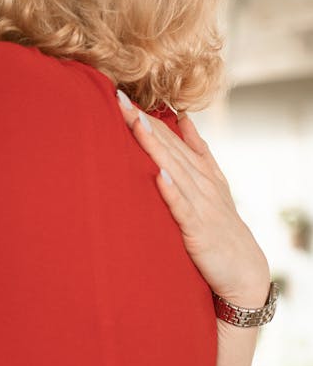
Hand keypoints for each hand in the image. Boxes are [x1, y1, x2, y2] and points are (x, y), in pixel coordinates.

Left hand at [117, 95, 269, 306]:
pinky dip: (172, 191)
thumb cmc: (221, 226)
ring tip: (135, 124)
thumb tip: (183, 117)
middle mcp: (201, 182)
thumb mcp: (213, 182)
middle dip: (144, 124)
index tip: (122, 95)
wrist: (244, 270)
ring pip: (174, 169)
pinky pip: (183, 208)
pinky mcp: (198, 229)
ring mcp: (201, 204)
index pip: (171, 138)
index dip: (148, 117)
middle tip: (120, 100)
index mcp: (201, 171)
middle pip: (168, 147)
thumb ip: (197, 151)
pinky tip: (160, 175)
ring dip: (154, 147)